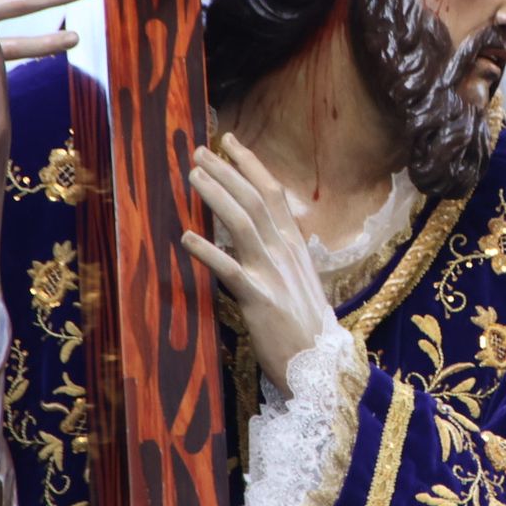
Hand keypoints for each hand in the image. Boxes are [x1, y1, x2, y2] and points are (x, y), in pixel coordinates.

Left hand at [181, 134, 331, 389]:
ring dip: (216, 196)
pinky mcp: (259, 300)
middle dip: (226, 171)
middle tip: (199, 150)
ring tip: (193, 176)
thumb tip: (263, 228)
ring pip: (243, 223)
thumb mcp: (298, 277)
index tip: (229, 141)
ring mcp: (273, 274)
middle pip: (254, 199)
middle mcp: (285, 251)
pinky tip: (186, 238)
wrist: (320, 365)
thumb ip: (281, 250)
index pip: (272, 192)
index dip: (250, 164)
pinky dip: (208, 252)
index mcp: (294, 244)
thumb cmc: (305, 323)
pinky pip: (230, 270)